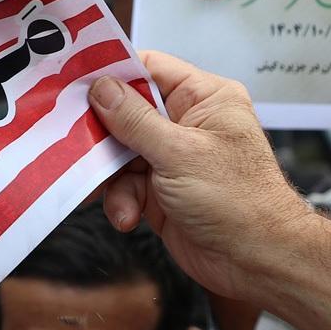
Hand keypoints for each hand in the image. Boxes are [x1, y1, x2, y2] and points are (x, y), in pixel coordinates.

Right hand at [88, 51, 312, 299]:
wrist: (255, 260)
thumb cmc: (236, 200)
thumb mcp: (179, 153)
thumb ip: (135, 120)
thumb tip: (101, 87)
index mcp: (204, 99)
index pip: (150, 69)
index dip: (112, 74)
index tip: (75, 82)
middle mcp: (187, 123)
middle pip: (126, 113)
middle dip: (104, 136)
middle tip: (78, 145)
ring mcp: (172, 158)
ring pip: (119, 154)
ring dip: (111, 179)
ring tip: (118, 199)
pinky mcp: (159, 190)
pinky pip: (124, 185)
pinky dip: (121, 201)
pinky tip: (128, 217)